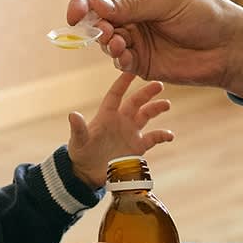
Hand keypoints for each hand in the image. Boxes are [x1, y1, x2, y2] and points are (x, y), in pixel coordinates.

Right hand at [67, 0, 242, 99]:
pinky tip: (126, 56)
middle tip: (104, 32)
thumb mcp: (168, 1)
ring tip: (118, 44)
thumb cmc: (206, 14)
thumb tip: (95, 5)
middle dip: (93, 25)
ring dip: (105, 42)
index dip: (82, 1)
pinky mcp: (141, 61)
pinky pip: (118, 60)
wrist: (230, 47)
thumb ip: (131, 5)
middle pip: (95, 17)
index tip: (75, 14)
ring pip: (104, 40)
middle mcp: (131, 13)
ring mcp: (135, 38)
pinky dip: (117, 58)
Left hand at [67, 72, 173, 188]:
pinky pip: (153, 138)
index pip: (116, 94)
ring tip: (166, 104)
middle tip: (158, 84)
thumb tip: (73, 115)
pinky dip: (162, 135)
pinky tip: (170, 135)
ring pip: (146, 115)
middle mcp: (120, 121)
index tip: (132, 70)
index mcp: (106, 116)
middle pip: (135, 102)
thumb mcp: (78, 141)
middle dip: (146, 92)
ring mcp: (130, 133)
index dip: (123, 82)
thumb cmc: (80, 154)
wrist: (88, 173)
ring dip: (156, 108)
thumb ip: (78, 128)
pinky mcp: (138, 147)